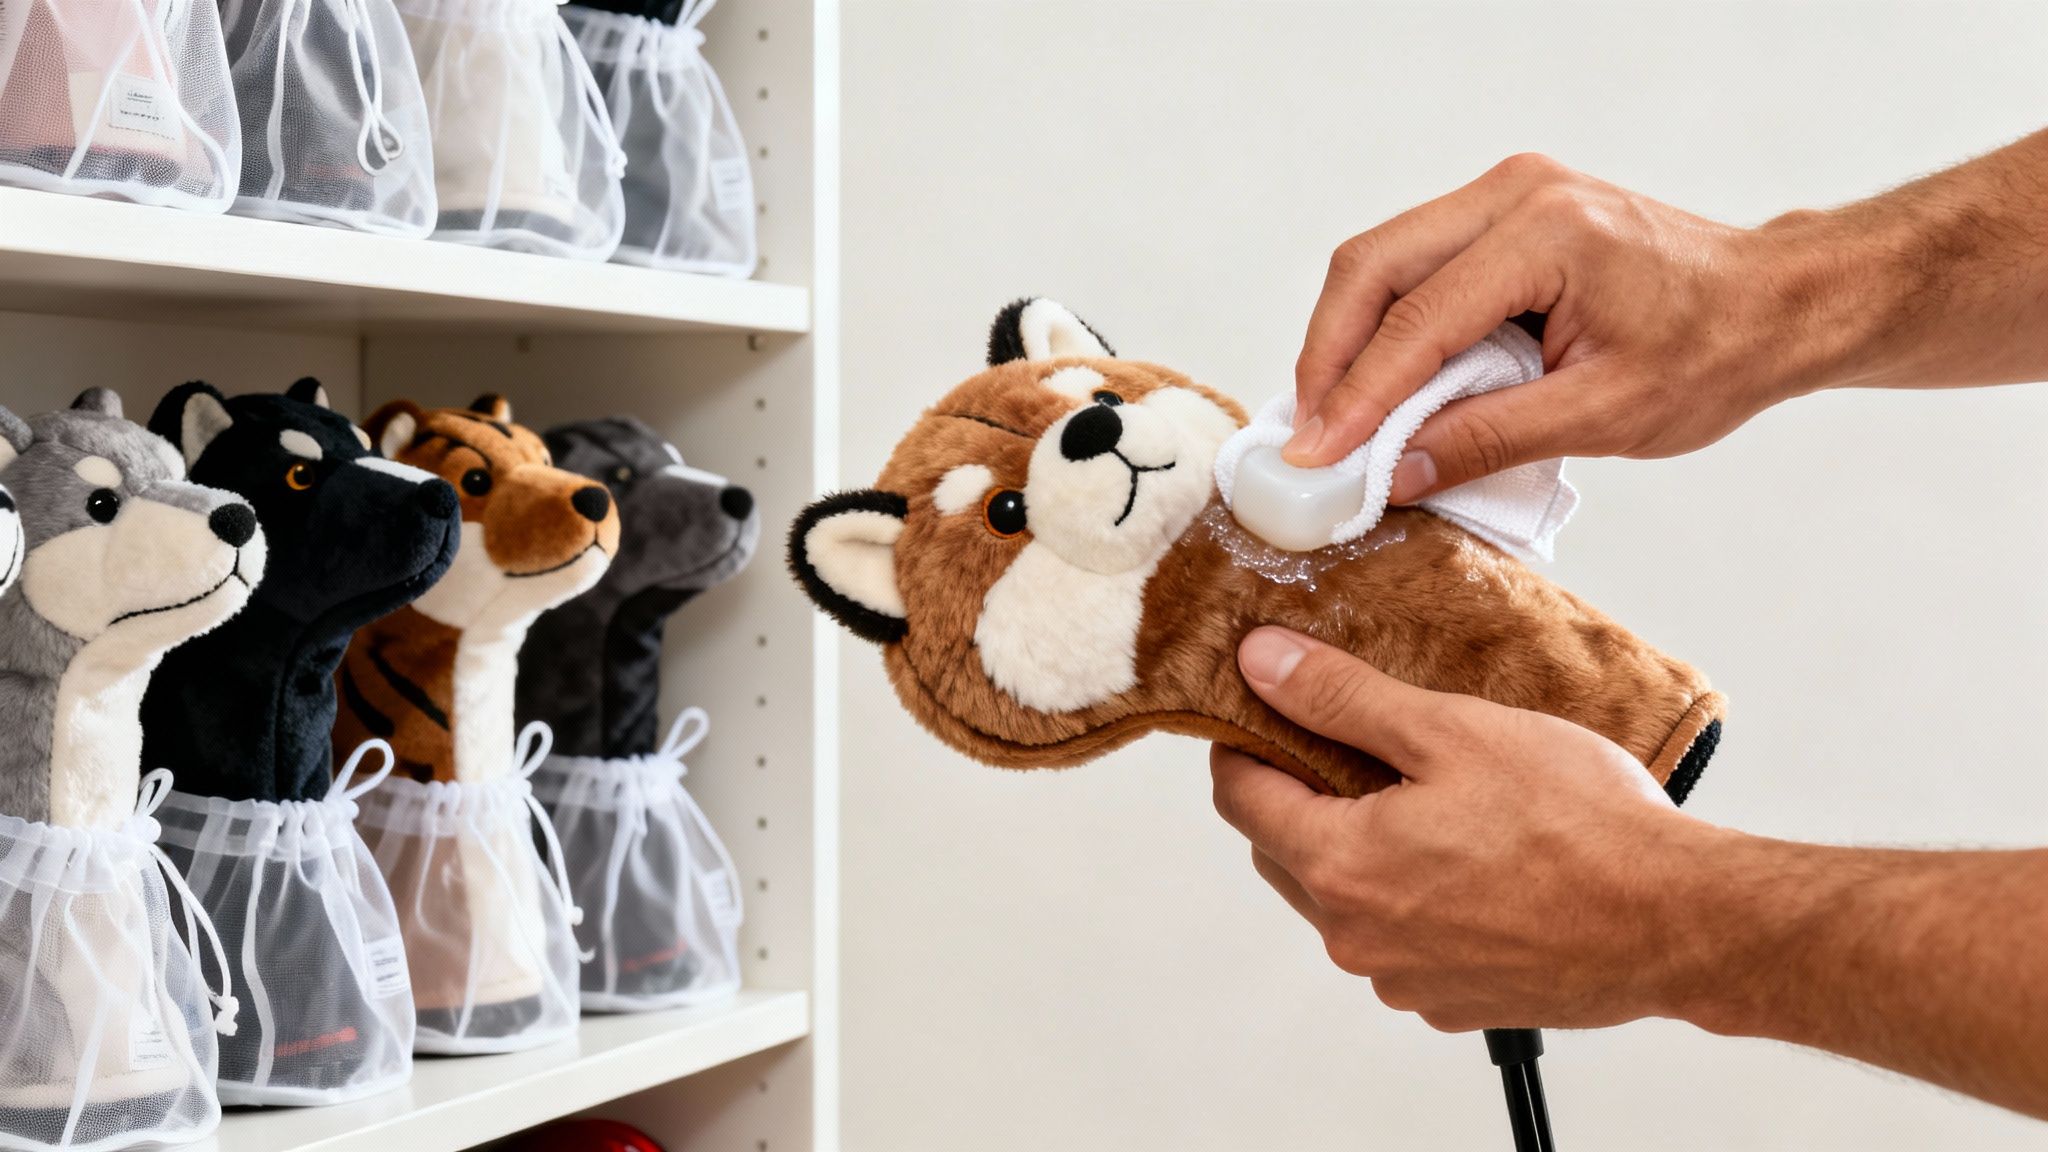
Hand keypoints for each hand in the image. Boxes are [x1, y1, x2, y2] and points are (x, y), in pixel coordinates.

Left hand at [1211, 625, 1727, 1031]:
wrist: (1676, 920)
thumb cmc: (1579, 823)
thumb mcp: (1451, 731)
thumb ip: (1342, 698)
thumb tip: (1261, 663)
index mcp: (1342, 867)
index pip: (1240, 798)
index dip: (1245, 742)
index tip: (1268, 708)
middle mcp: (1357, 940)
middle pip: (1282, 851)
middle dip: (1301, 795)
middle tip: (1357, 745)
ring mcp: (1403, 980)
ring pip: (1341, 900)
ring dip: (1359, 849)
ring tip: (1429, 801)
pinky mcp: (1451, 1002)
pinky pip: (1398, 941)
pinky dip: (1410, 898)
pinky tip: (1470, 860)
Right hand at [1286, 154, 1845, 500]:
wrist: (1775, 303)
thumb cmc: (1713, 352)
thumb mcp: (1605, 415)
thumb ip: (1489, 441)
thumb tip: (1393, 476)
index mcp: (1549, 233)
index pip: (1419, 321)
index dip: (1357, 396)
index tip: (1315, 455)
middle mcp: (1519, 191)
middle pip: (1374, 266)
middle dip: (1326, 356)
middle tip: (1306, 434)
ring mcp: (1510, 192)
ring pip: (1383, 260)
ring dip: (1347, 339)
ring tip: (1331, 416)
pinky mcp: (1506, 212)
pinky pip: (1415, 264)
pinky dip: (1383, 324)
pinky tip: (1375, 382)